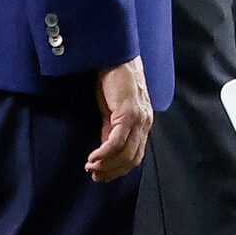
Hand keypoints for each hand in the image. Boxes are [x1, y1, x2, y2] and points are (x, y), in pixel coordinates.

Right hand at [87, 57, 151, 181]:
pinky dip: (104, 153)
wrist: (115, 58)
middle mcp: (145, 123)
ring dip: (107, 165)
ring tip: (91, 168)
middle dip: (112, 171)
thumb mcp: (112, 110)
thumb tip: (105, 149)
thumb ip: (111, 129)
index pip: (135, 155)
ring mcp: (139, 118)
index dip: (119, 169)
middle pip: (132, 158)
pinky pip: (117, 140)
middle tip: (94, 176)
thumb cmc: (113, 82)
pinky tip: (93, 158)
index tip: (101, 176)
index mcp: (142, 123)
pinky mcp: (128, 112)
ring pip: (126, 152)